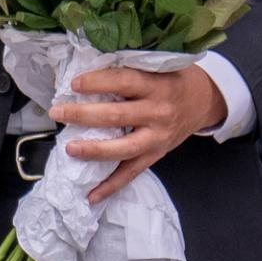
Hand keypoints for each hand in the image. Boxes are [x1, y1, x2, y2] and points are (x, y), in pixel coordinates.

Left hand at [50, 63, 225, 205]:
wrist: (203, 101)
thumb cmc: (173, 79)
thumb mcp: (158, 66)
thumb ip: (131, 68)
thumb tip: (88, 66)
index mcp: (157, 85)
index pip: (124, 82)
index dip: (98, 82)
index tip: (74, 84)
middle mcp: (158, 112)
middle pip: (116, 116)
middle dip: (83, 115)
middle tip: (58, 112)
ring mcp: (157, 138)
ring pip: (122, 148)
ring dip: (93, 150)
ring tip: (69, 149)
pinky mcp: (156, 155)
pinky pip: (131, 173)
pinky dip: (111, 186)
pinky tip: (91, 195)